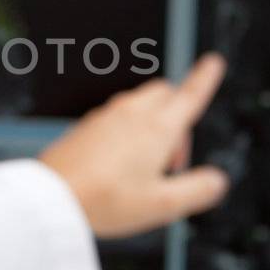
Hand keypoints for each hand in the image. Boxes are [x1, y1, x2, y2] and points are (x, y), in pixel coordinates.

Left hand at [37, 52, 229, 239]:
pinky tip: (119, 165)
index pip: (190, 94)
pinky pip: (116, 117)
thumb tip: (217, 180)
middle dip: (178, 115)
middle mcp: (131, 115)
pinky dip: (128, 131)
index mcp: (157, 128)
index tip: (212, 63)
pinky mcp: (86, 126)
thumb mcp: (163, 205)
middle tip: (174, 160)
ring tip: (146, 167)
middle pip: (166, 93)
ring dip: (153, 125)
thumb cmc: (104, 200)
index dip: (205, 79)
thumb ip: (197, 190)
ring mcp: (105, 117)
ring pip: (140, 104)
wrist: (52, 198)